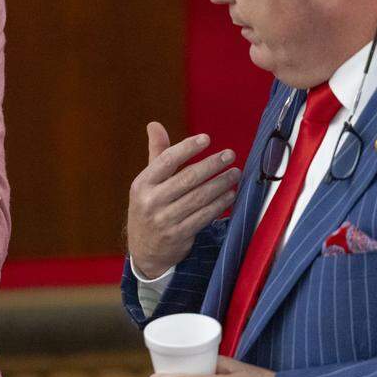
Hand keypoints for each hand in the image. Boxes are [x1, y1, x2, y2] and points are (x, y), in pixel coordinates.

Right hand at [126, 123, 239, 277]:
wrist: (144, 251)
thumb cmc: (150, 208)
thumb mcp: (147, 183)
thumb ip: (156, 154)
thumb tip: (154, 124)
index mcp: (142, 184)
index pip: (167, 160)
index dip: (188, 148)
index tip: (207, 139)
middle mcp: (151, 201)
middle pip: (188, 178)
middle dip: (212, 165)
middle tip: (230, 155)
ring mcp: (165, 220)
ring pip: (199, 197)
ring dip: (221, 184)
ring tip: (235, 173)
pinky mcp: (178, 236)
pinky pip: (204, 216)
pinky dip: (219, 204)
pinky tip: (230, 194)